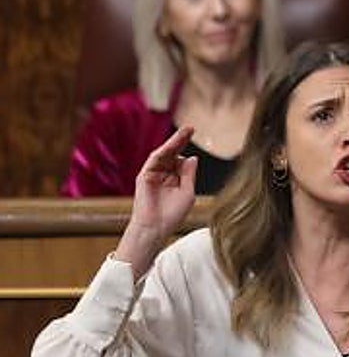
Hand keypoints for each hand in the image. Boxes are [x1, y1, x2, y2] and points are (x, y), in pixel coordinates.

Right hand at [115, 127, 196, 277]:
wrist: (156, 228)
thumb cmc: (172, 215)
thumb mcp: (187, 192)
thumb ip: (189, 175)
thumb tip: (192, 157)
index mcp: (174, 178)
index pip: (180, 158)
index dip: (186, 147)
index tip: (195, 134)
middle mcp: (163, 174)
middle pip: (172, 153)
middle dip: (181, 140)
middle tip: (191, 127)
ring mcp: (152, 174)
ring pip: (163, 154)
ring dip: (173, 142)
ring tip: (185, 132)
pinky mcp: (144, 176)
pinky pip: (154, 160)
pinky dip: (163, 152)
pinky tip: (172, 145)